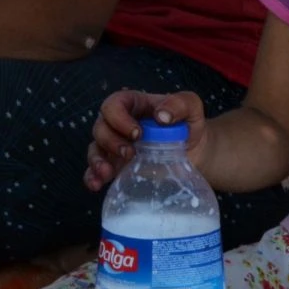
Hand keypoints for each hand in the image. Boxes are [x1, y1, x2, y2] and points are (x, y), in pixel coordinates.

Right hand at [85, 89, 206, 190]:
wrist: (195, 151)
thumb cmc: (189, 123)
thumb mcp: (190, 106)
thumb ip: (179, 104)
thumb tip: (161, 116)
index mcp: (132, 105)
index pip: (113, 105)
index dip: (118, 118)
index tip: (137, 133)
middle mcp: (118, 124)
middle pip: (100, 127)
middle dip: (110, 141)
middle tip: (129, 153)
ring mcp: (115, 146)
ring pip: (95, 148)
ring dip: (97, 160)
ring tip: (107, 172)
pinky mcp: (116, 166)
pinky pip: (96, 170)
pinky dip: (92, 177)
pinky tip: (97, 185)